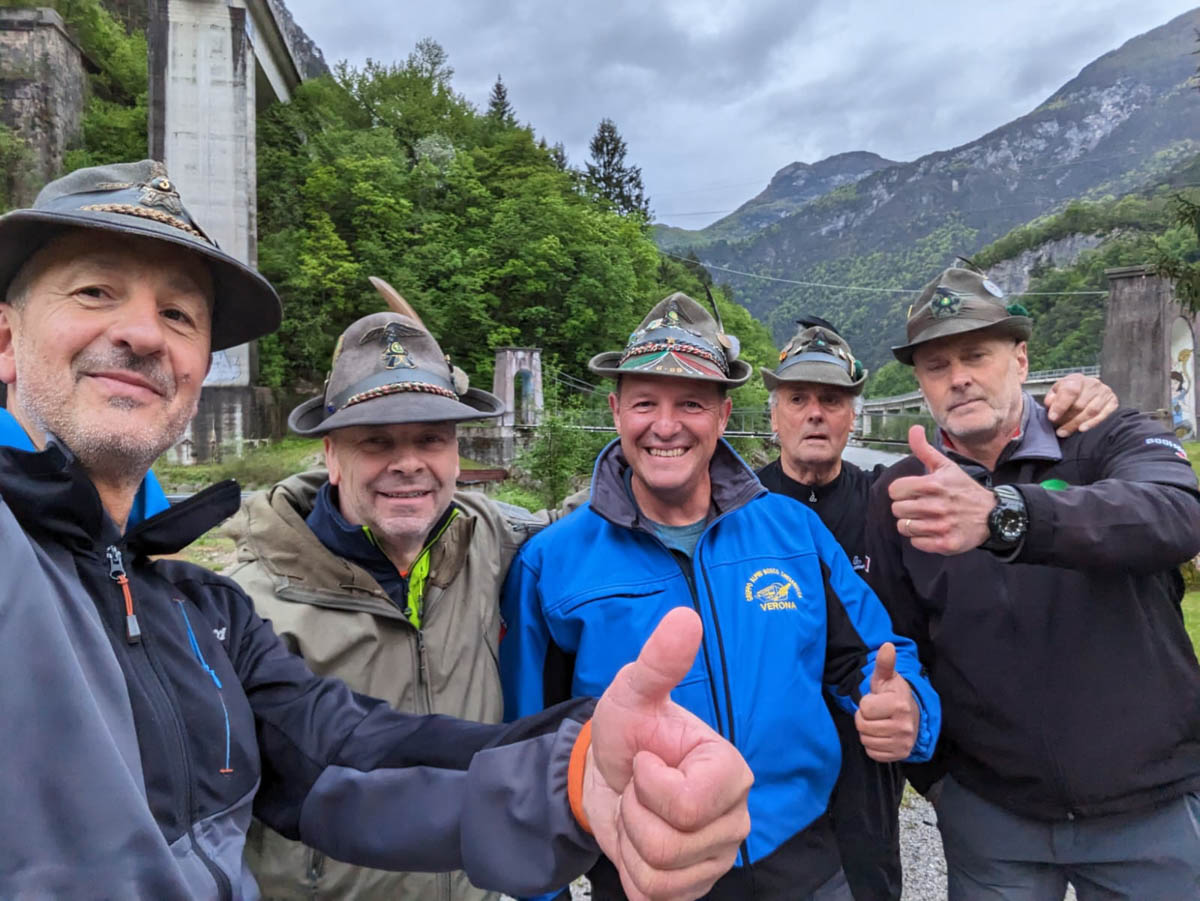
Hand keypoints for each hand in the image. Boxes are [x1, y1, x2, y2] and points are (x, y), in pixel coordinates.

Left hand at [584, 608, 752, 900]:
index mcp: (731, 773)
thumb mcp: (633, 692)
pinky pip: (656, 897)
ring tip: (640, 811)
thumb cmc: (629, 732)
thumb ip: (658, 661)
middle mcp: (735, 817)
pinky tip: (640, 842)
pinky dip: (633, 872)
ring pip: (661, 873)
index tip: (647, 761)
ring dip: (632, 841)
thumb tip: (685, 617)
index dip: (651, 785)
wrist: (609, 775)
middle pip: (673, 845)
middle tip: (640, 788)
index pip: (692, 805)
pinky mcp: (696, 886)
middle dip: (636, 813)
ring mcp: (718, 857)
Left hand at [855, 642, 919, 761]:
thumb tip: (887, 646)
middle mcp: (904, 725)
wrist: (912, 716)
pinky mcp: (900, 755)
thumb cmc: (894, 695)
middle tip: (876, 713)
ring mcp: (903, 742)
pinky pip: (872, 753)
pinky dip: (873, 745)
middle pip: (862, 725)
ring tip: (879, 723)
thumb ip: (884, 663)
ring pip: (866, 740)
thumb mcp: (887, 678)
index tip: (876, 701)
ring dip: (868, 732)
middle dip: (864, 718)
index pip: (864, 708)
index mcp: (899, 704)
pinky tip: (882, 735)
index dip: (865, 704)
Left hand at [890, 425, 993, 554]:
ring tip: (926, 518)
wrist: (994, 515)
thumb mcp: (946, 466)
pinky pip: (917, 543)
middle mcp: (937, 506)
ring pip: (904, 527)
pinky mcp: (946, 544)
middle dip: (906, 507)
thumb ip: (924, 450)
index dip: (901, 491)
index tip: (912, 492)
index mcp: (933, 484)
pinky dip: (921, 539)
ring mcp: (942, 526)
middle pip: (897, 510)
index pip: (894, 490)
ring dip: (912, 524)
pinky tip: (933, 530)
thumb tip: (913, 429)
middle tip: (920, 506)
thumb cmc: (964, 490)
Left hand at [1043, 373, 1116, 436]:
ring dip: (1076, 424)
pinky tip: (1082, 429)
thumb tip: (1050, 404)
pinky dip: (1092, 423)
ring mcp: (1105, 392)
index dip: (1060, 405)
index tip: (1052, 418)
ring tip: (1063, 432)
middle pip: (1079, 404)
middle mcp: (1093, 383)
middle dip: (1066, 418)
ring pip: (1090, 411)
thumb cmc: (1069, 395)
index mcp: (1077, 379)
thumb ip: (1051, 398)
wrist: (1088, 394)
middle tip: (1057, 428)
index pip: (1070, 390)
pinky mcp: (1113, 402)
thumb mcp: (1056, 393)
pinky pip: (1103, 415)